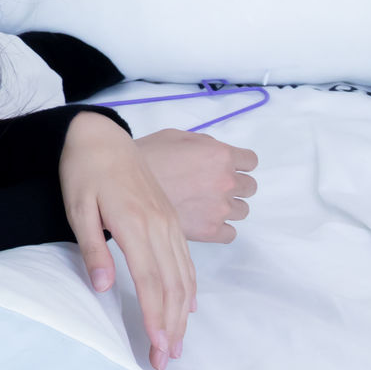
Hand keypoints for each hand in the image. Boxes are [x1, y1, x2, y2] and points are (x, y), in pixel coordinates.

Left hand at [59, 110, 195, 369]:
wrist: (102, 138)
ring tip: (176, 343)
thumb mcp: (78, 209)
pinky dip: (189, 289)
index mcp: (136, 225)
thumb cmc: (83, 172)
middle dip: (171, 327)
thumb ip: (93, 249)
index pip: (151, 282)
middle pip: (172, 286)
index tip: (158, 348)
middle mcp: (159, 227)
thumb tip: (104, 288)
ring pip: (183, 277)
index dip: (155, 318)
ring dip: (181, 314)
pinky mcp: (170, 220)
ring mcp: (168, 223)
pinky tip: (186, 308)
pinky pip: (186, 260)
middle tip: (167, 359)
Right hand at [132, 130, 257, 242]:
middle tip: (210, 187)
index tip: (226, 168)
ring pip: (242, 211)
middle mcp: (224, 181)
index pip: (250, 161)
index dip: (238, 164)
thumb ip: (203, 144)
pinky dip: (220, 228)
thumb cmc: (145, 157)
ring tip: (202, 204)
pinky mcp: (208, 230)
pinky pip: (230, 233)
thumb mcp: (174, 136)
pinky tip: (201, 220)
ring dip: (227, 207)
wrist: (120, 182)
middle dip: (234, 186)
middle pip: (249, 187)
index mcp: (219, 154)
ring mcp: (218, 208)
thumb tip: (216, 153)